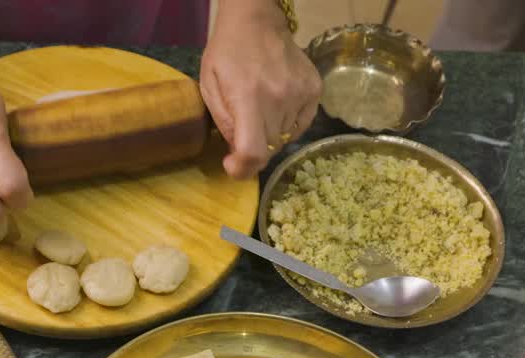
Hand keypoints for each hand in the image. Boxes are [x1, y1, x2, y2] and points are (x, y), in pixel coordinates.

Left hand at [200, 1, 321, 178]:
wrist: (256, 21)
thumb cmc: (226, 54)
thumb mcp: (210, 87)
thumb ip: (224, 122)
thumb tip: (237, 152)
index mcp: (248, 98)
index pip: (253, 151)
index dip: (243, 169)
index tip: (233, 167)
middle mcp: (279, 99)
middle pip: (269, 147)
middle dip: (253, 147)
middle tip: (243, 130)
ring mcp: (301, 94)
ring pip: (285, 137)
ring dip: (270, 133)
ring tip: (259, 110)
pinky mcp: (314, 90)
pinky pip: (301, 124)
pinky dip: (287, 123)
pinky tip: (276, 106)